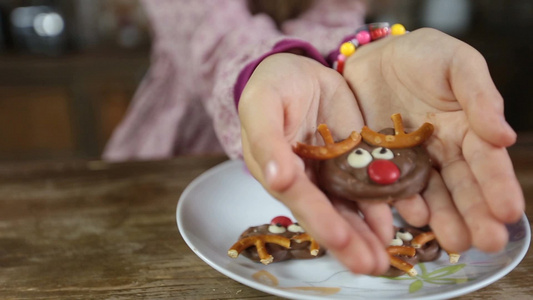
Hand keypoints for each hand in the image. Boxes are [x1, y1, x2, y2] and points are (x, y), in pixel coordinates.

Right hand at [238, 53, 391, 273]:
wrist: (297, 69)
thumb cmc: (271, 86)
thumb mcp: (261, 106)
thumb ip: (266, 141)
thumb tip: (276, 180)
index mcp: (278, 169)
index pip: (301, 200)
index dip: (320, 220)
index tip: (341, 240)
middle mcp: (306, 179)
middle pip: (328, 213)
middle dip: (349, 241)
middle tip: (372, 265)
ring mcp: (331, 170)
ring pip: (350, 206)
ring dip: (368, 233)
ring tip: (387, 257)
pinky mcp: (353, 157)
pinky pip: (369, 182)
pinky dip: (383, 202)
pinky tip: (397, 220)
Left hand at [342, 28, 523, 252]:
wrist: (374, 56)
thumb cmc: (423, 56)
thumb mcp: (458, 64)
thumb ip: (480, 96)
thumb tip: (505, 136)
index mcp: (468, 129)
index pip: (486, 161)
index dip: (498, 186)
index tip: (509, 212)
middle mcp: (443, 151)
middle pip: (462, 186)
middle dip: (475, 214)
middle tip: (486, 242)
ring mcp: (412, 160)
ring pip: (431, 193)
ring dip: (443, 218)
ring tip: (453, 242)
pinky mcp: (381, 161)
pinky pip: (392, 184)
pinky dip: (401, 200)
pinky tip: (411, 216)